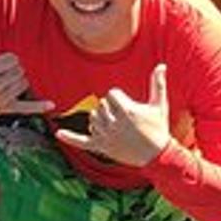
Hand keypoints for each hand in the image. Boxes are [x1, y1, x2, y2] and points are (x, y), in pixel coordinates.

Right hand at [0, 23, 52, 117]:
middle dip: (13, 69)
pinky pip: (25, 107)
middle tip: (2, 73)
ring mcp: (1, 99)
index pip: (13, 59)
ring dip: (19, 81)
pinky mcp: (6, 109)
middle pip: (20, 71)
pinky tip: (51, 104)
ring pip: (24, 84)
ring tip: (6, 81)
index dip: (8, 59)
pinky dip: (38, 106)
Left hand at [55, 63, 171, 167]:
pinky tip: (58, 133)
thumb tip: (161, 65)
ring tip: (116, 127)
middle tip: (124, 120)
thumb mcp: (160, 105)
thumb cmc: (159, 129)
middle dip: (110, 109)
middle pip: (100, 105)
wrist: (157, 156)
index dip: (119, 98)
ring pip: (92, 119)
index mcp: (127, 111)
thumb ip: (158, 84)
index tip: (129, 107)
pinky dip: (70, 138)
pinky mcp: (102, 148)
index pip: (111, 94)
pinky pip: (82, 141)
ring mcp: (107, 137)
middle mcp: (115, 124)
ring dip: (101, 120)